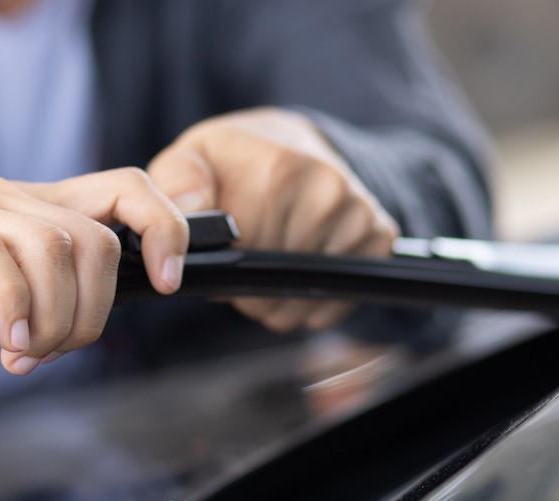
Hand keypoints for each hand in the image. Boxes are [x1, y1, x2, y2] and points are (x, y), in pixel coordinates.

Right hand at [0, 165, 188, 374]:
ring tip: (20, 351)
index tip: (166, 283)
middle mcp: (7, 199)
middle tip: (49, 352)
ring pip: (56, 248)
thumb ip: (28, 308)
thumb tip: (66, 337)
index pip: (125, 190)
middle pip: (97, 240)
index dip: (163, 229)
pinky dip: (12, 305)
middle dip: (92, 314)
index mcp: (30, 211)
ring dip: (54, 318)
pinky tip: (1, 338)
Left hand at [148, 107, 399, 332]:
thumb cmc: (232, 162)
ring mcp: (359, 214)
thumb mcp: (190, 161)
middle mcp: (329, 191)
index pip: (246, 261)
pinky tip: (295, 269)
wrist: (289, 142)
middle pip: (276, 283)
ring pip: (304, 299)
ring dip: (277, 297)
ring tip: (267, 259)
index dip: (226, 270)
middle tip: (243, 255)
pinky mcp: (379, 236)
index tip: (221, 252)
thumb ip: (178, 188)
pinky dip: (310, 301)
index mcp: (282, 172)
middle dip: (249, 285)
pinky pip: (336, 300)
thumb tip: (193, 217)